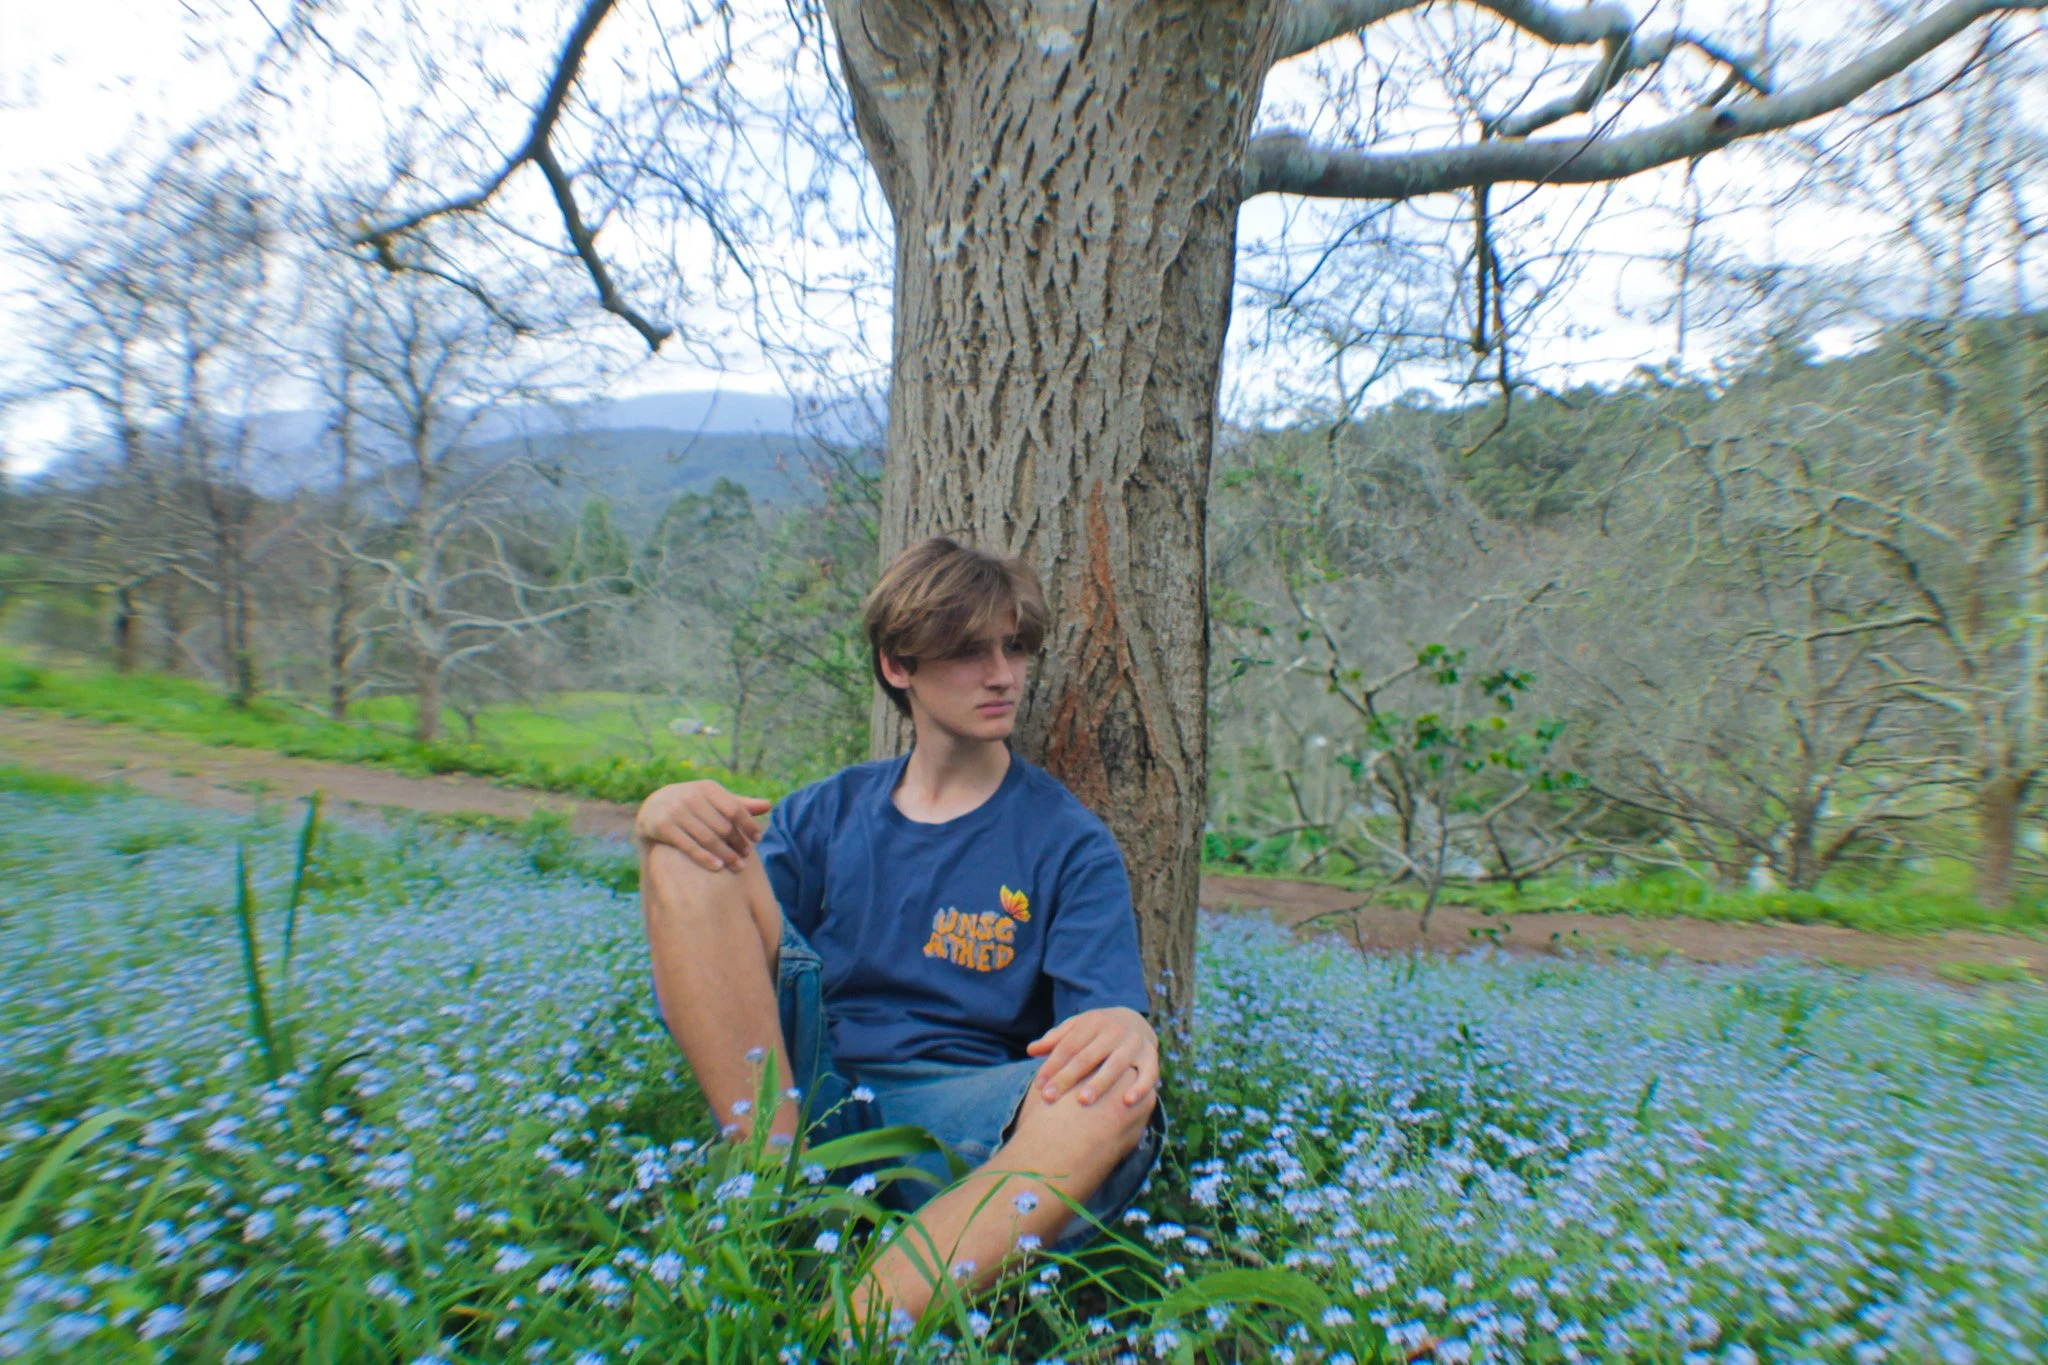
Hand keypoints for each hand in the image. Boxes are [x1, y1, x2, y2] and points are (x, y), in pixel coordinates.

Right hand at [634, 780, 772, 871]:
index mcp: (707, 788)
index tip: (758, 839)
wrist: (652, 808)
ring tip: (738, 866)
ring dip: (726, 854)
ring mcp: (676, 811)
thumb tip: (769, 805)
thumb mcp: (713, 800)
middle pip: (723, 825)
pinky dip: (705, 858)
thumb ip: (739, 804)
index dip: (748, 825)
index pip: (734, 808)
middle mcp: (691, 796)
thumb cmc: (692, 805)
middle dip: (738, 843)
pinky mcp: (663, 827)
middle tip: (747, 857)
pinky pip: (688, 846)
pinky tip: (718, 867)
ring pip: (708, 837)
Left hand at [1026, 1006, 1157, 1107]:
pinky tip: (1126, 1102)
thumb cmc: (1096, 1032)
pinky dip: (1140, 1087)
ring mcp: (1134, 1043)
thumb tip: (1030, 1050)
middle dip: (1067, 1078)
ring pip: (1116, 1065)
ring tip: (1082, 1101)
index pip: (1068, 1046)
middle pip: (1087, 1056)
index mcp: (1093, 1022)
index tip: (1039, 1086)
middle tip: (1049, 1098)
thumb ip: (1055, 1039)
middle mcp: (1114, 1031)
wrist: (1135, 1021)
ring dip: (1099, 1083)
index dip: (1052, 1065)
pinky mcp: (1151, 1057)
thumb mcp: (1077, 1028)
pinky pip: (1148, 1074)